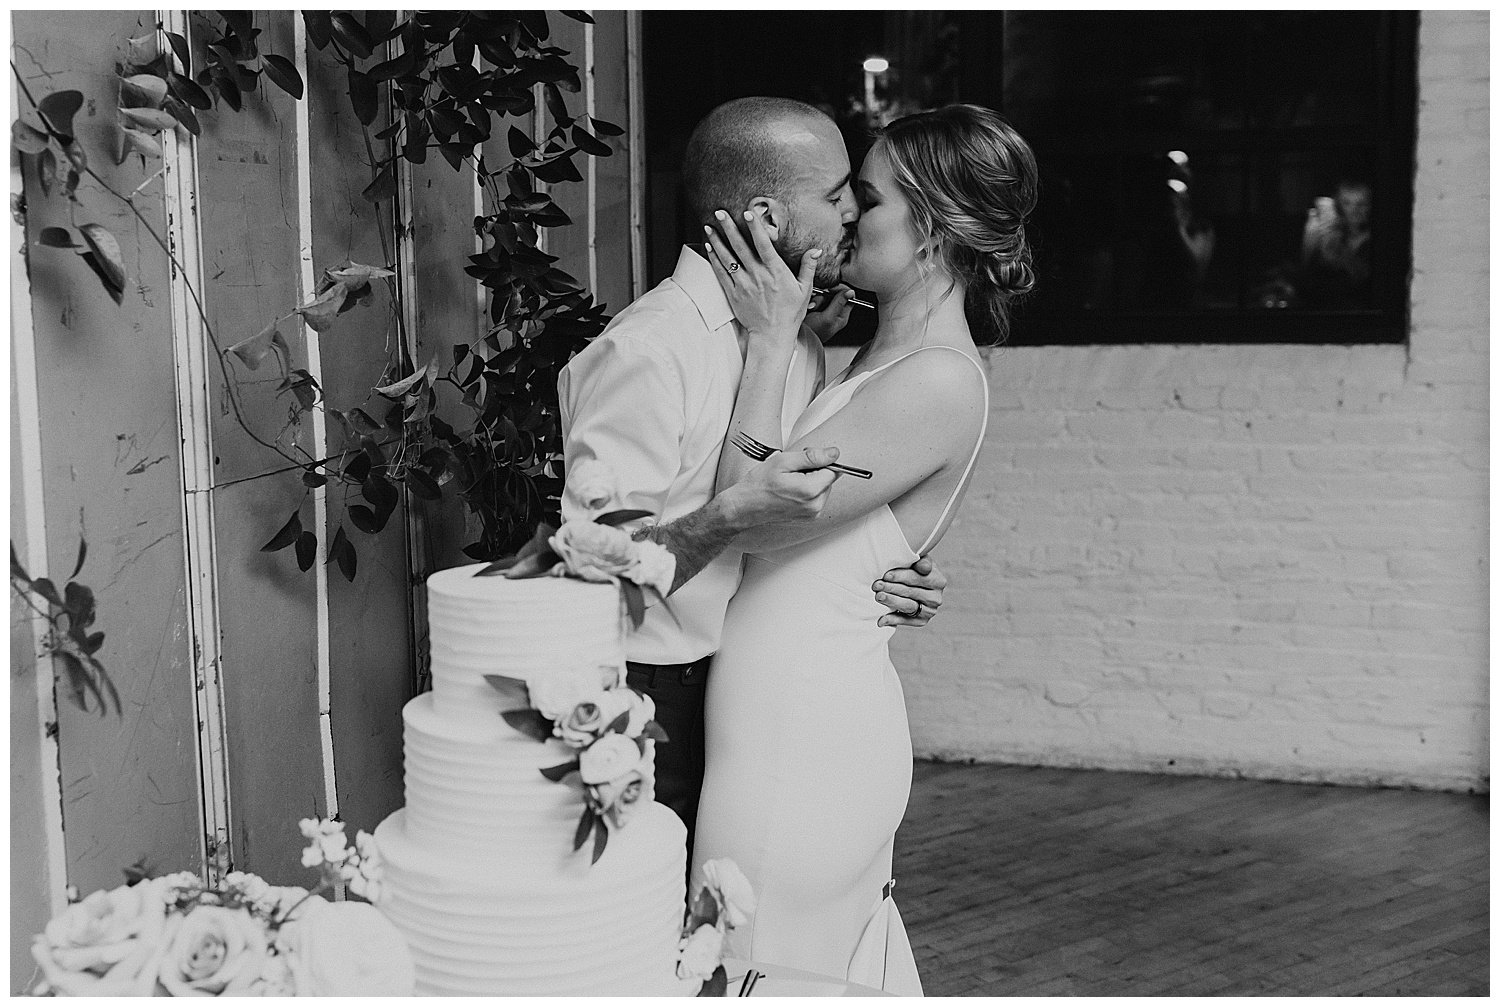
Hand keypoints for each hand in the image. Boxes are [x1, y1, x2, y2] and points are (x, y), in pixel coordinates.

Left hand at [704, 208, 819, 349]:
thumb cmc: (790, 314)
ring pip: (727, 258)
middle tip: (720, 212)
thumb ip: (808, 268)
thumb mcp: (805, 290)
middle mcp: (758, 276)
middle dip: (729, 228)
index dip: (755, 228)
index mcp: (776, 273)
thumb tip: (816, 250)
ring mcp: (744, 285)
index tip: (748, 213)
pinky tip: (709, 247)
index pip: (764, 246)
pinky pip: (721, 273)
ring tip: (709, 226)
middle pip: (741, 247)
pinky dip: (714, 259)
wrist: (772, 336)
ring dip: (717, 240)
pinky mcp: (733, 294)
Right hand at [720, 445, 841, 528]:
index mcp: (810, 491)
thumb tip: (833, 453)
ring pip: (823, 488)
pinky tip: (790, 491)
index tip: (803, 461)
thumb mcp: (783, 462)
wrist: (745, 507)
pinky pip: (816, 498)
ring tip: (789, 482)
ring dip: (811, 481)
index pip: (833, 469)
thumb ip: (812, 457)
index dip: (819, 460)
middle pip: (829, 479)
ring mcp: (812, 513)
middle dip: (815, 471)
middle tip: (792, 471)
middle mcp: (815, 505)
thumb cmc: (759, 485)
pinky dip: (807, 492)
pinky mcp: (809, 517)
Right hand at [805, 285, 854, 343]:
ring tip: (811, 309)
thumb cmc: (811, 332)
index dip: (841, 291)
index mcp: (841, 316)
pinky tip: (808, 308)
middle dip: (825, 296)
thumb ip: (838, 304)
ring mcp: (824, 310)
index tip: (831, 290)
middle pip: (835, 294)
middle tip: (818, 304)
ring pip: (824, 295)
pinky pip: (815, 298)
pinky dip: (810, 300)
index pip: (849, 298)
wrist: (796, 337)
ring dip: (816, 299)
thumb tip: (850, 292)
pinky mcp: (815, 308)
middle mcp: (834, 313)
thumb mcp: (827, 318)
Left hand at [873, 555, 947, 627]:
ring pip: (908, 606)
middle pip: (911, 592)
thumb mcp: (919, 560)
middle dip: (892, 588)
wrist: (916, 585)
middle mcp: (936, 598)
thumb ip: (921, 561)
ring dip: (891, 601)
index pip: (918, 577)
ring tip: (878, 596)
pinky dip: (893, 620)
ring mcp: (930, 611)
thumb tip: (923, 567)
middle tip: (877, 585)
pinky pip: (906, 621)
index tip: (886, 575)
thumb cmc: (914, 569)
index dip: (901, 576)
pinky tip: (881, 620)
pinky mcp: (921, 621)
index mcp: (938, 580)